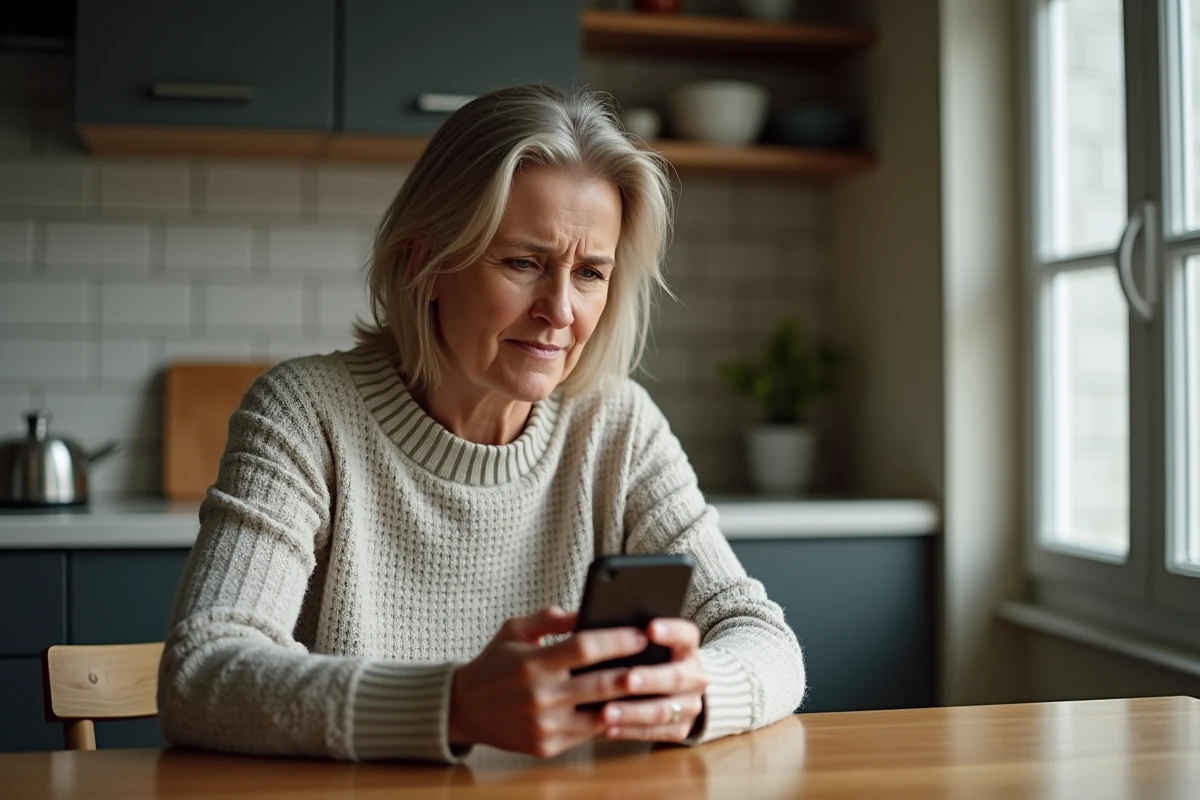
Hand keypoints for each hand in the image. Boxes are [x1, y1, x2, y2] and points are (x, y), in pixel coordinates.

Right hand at [448, 606, 651, 757]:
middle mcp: (540, 696)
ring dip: (630, 703)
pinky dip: (609, 721)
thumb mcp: (515, 630)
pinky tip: (628, 708)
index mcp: (533, 663)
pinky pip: (588, 733)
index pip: (586, 647)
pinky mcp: (547, 746)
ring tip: (654, 688)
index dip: (618, 640)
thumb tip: (587, 611)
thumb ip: (551, 618)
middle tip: (660, 661)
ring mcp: (545, 725)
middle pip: (600, 684)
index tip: (642, 633)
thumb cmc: (494, 663)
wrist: (463, 708)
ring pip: (601, 714)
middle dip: (635, 671)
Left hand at [600, 618, 706, 742]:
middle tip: (626, 680)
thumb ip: (628, 635)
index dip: (671, 631)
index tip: (649, 628)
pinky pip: (656, 733)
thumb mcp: (646, 643)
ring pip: (664, 711)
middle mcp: (695, 676)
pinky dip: (630, 731)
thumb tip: (591, 620)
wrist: (675, 691)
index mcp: (687, 646)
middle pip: (676, 677)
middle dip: (650, 679)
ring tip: (606, 712)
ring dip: (633, 712)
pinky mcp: (681, 730)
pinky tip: (608, 728)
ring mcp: (690, 705)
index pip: (686, 634)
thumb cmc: (649, 658)